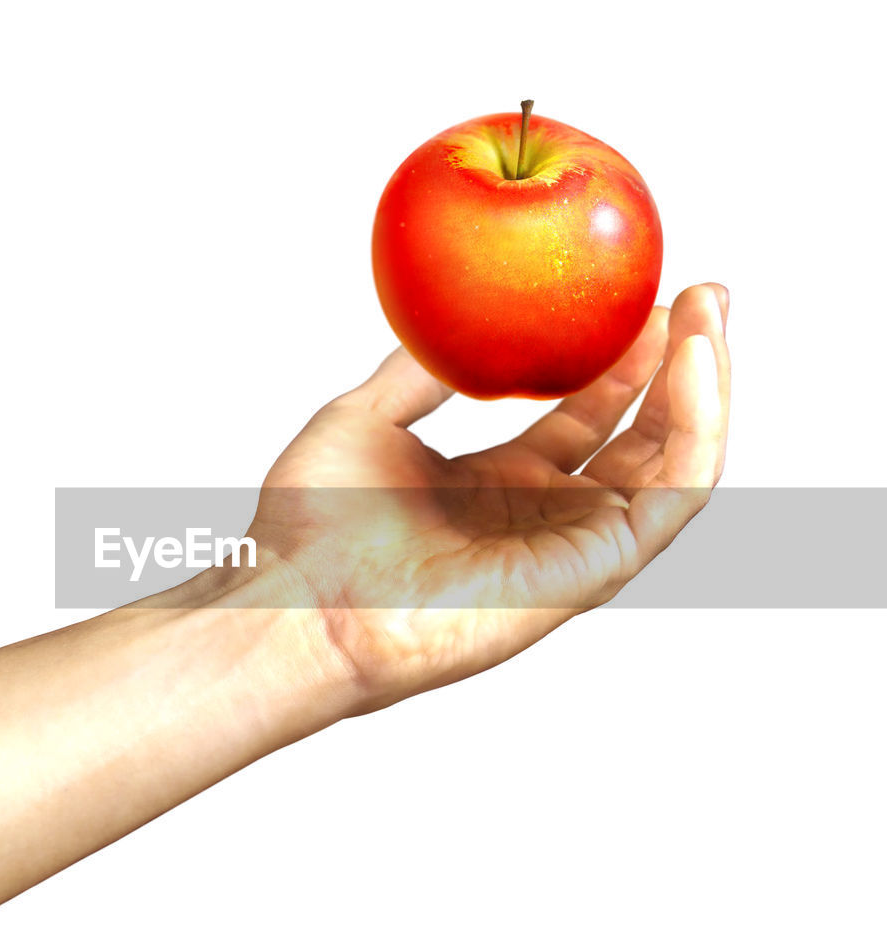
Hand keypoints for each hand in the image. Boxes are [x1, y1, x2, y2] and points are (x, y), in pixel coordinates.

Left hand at [247, 283, 730, 712]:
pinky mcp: (586, 571)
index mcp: (492, 486)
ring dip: (701, 385)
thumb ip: (419, 371)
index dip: (616, 359)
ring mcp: (567, 548)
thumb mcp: (364, 416)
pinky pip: (668, 496)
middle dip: (675, 365)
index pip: (581, 416)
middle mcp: (538, 518)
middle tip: (699, 293)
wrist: (297, 600)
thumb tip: (461, 314)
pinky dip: (697, 427)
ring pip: (668, 464)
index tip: (638, 293)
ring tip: (709, 311)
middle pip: (636, 438)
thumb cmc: (310, 530)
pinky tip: (696, 360)